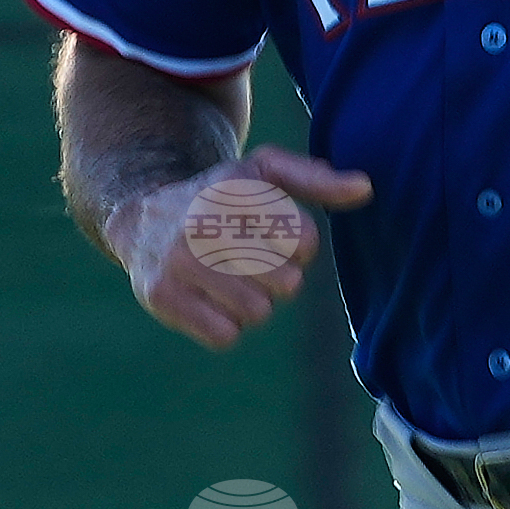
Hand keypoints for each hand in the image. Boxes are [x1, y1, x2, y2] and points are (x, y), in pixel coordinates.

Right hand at [106, 146, 370, 352]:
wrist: (143, 216)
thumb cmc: (220, 196)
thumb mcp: (263, 173)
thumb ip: (316, 180)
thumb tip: (366, 188)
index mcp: (237, 189)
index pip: (304, 242)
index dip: (299, 247)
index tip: (274, 235)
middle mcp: (205, 223)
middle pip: (285, 284)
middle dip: (275, 278)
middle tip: (247, 260)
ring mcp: (179, 261)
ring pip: (257, 313)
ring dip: (252, 304)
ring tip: (228, 278)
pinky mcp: (161, 295)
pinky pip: (225, 335)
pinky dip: (225, 325)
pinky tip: (209, 299)